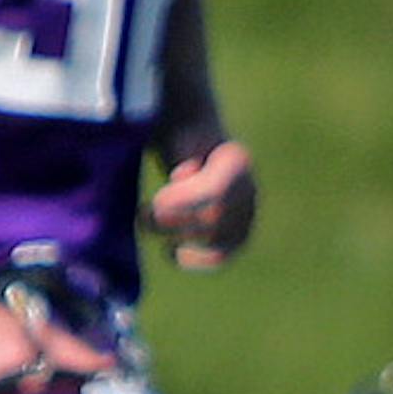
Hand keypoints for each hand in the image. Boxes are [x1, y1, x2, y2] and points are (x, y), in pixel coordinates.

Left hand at [146, 140, 256, 268]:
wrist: (190, 143)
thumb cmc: (174, 136)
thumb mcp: (174, 133)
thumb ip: (177, 149)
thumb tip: (179, 176)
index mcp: (236, 160)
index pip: (215, 193)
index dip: (181, 202)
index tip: (156, 198)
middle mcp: (249, 189)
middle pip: (215, 219)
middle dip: (173, 220)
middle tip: (143, 213)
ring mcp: (246, 215)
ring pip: (217, 240)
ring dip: (179, 236)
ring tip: (151, 225)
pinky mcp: (236, 236)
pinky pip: (221, 256)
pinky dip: (196, 260)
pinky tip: (173, 252)